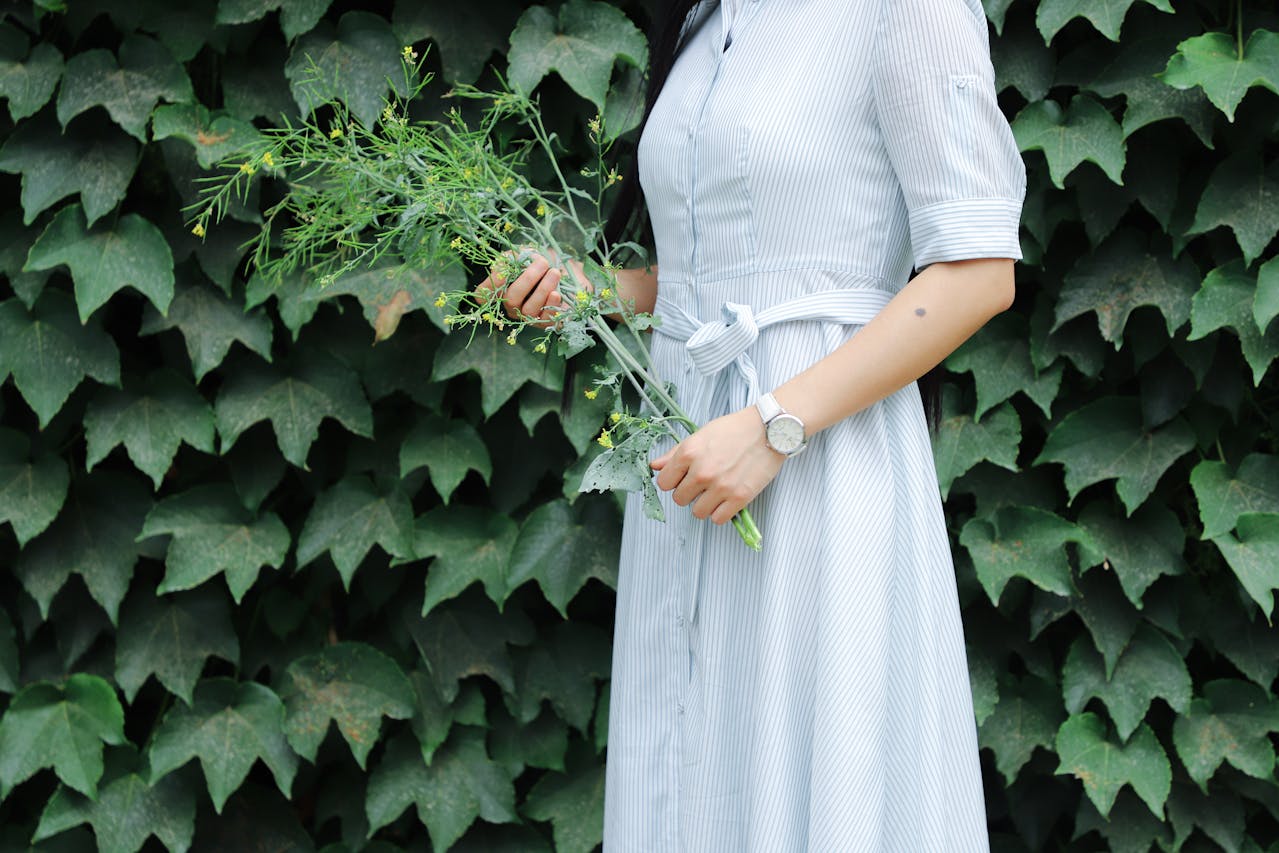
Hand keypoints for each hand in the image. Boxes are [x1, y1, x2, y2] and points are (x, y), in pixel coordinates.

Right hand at [476, 251, 579, 328]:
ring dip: (542, 289)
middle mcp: (512, 306)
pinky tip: (556, 293)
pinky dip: (551, 305)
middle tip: (543, 262)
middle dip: (528, 279)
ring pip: (528, 309)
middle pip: (511, 299)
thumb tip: (502, 271)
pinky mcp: (546, 322)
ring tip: (555, 273)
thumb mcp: (522, 254)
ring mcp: (528, 316)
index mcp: (502, 289)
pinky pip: (545, 319)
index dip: (488, 288)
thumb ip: (509, 260)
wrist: (566, 269)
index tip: (503, 273)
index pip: (483, 296)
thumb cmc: (539, 262)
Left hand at [651, 407, 783, 524]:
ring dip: (704, 504)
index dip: (673, 481)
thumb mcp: (700, 435)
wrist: (769, 430)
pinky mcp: (739, 498)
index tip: (682, 478)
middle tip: (702, 483)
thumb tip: (655, 466)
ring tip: (715, 492)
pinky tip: (726, 500)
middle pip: (680, 499)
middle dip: (689, 492)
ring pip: (697, 512)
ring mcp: (720, 487)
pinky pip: (717, 519)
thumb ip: (675, 453)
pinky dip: (720, 512)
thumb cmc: (735, 429)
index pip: (664, 483)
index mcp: (689, 453)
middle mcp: (702, 472)